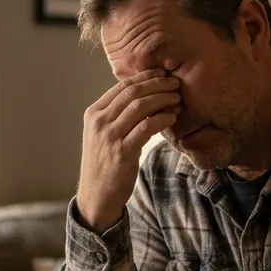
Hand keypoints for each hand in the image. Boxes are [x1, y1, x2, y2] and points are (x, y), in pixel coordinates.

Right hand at [76, 70, 179, 232]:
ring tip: (177, 98)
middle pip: (132, 93)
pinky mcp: (122, 152)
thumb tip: (143, 96)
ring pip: (140, 107)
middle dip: (157, 84)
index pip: (122, 86)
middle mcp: (99, 122)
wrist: (96, 196)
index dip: (145, 77)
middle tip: (175, 83)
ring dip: (162, 99)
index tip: (162, 74)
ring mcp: (109, 137)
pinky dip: (161, 119)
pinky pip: (146, 127)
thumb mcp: (103, 135)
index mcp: (93, 113)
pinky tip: (172, 117)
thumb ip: (117, 116)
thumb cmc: (105, 164)